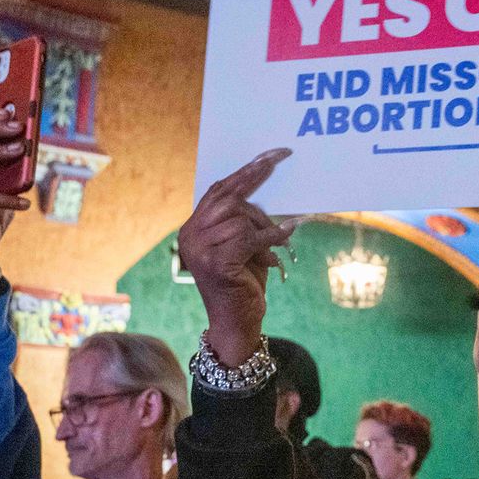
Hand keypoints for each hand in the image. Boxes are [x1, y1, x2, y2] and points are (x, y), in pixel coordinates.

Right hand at [175, 149, 295, 364]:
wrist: (237, 324)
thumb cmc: (244, 283)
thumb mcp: (245, 245)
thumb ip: (247, 220)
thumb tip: (269, 191)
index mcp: (194, 228)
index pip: (219, 190)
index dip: (245, 171)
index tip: (271, 154)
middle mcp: (191, 235)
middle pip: (229, 198)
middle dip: (257, 181)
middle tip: (281, 161)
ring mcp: (200, 250)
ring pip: (241, 217)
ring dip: (265, 226)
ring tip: (276, 242)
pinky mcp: (217, 263)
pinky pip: (250, 237)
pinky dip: (272, 237)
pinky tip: (286, 237)